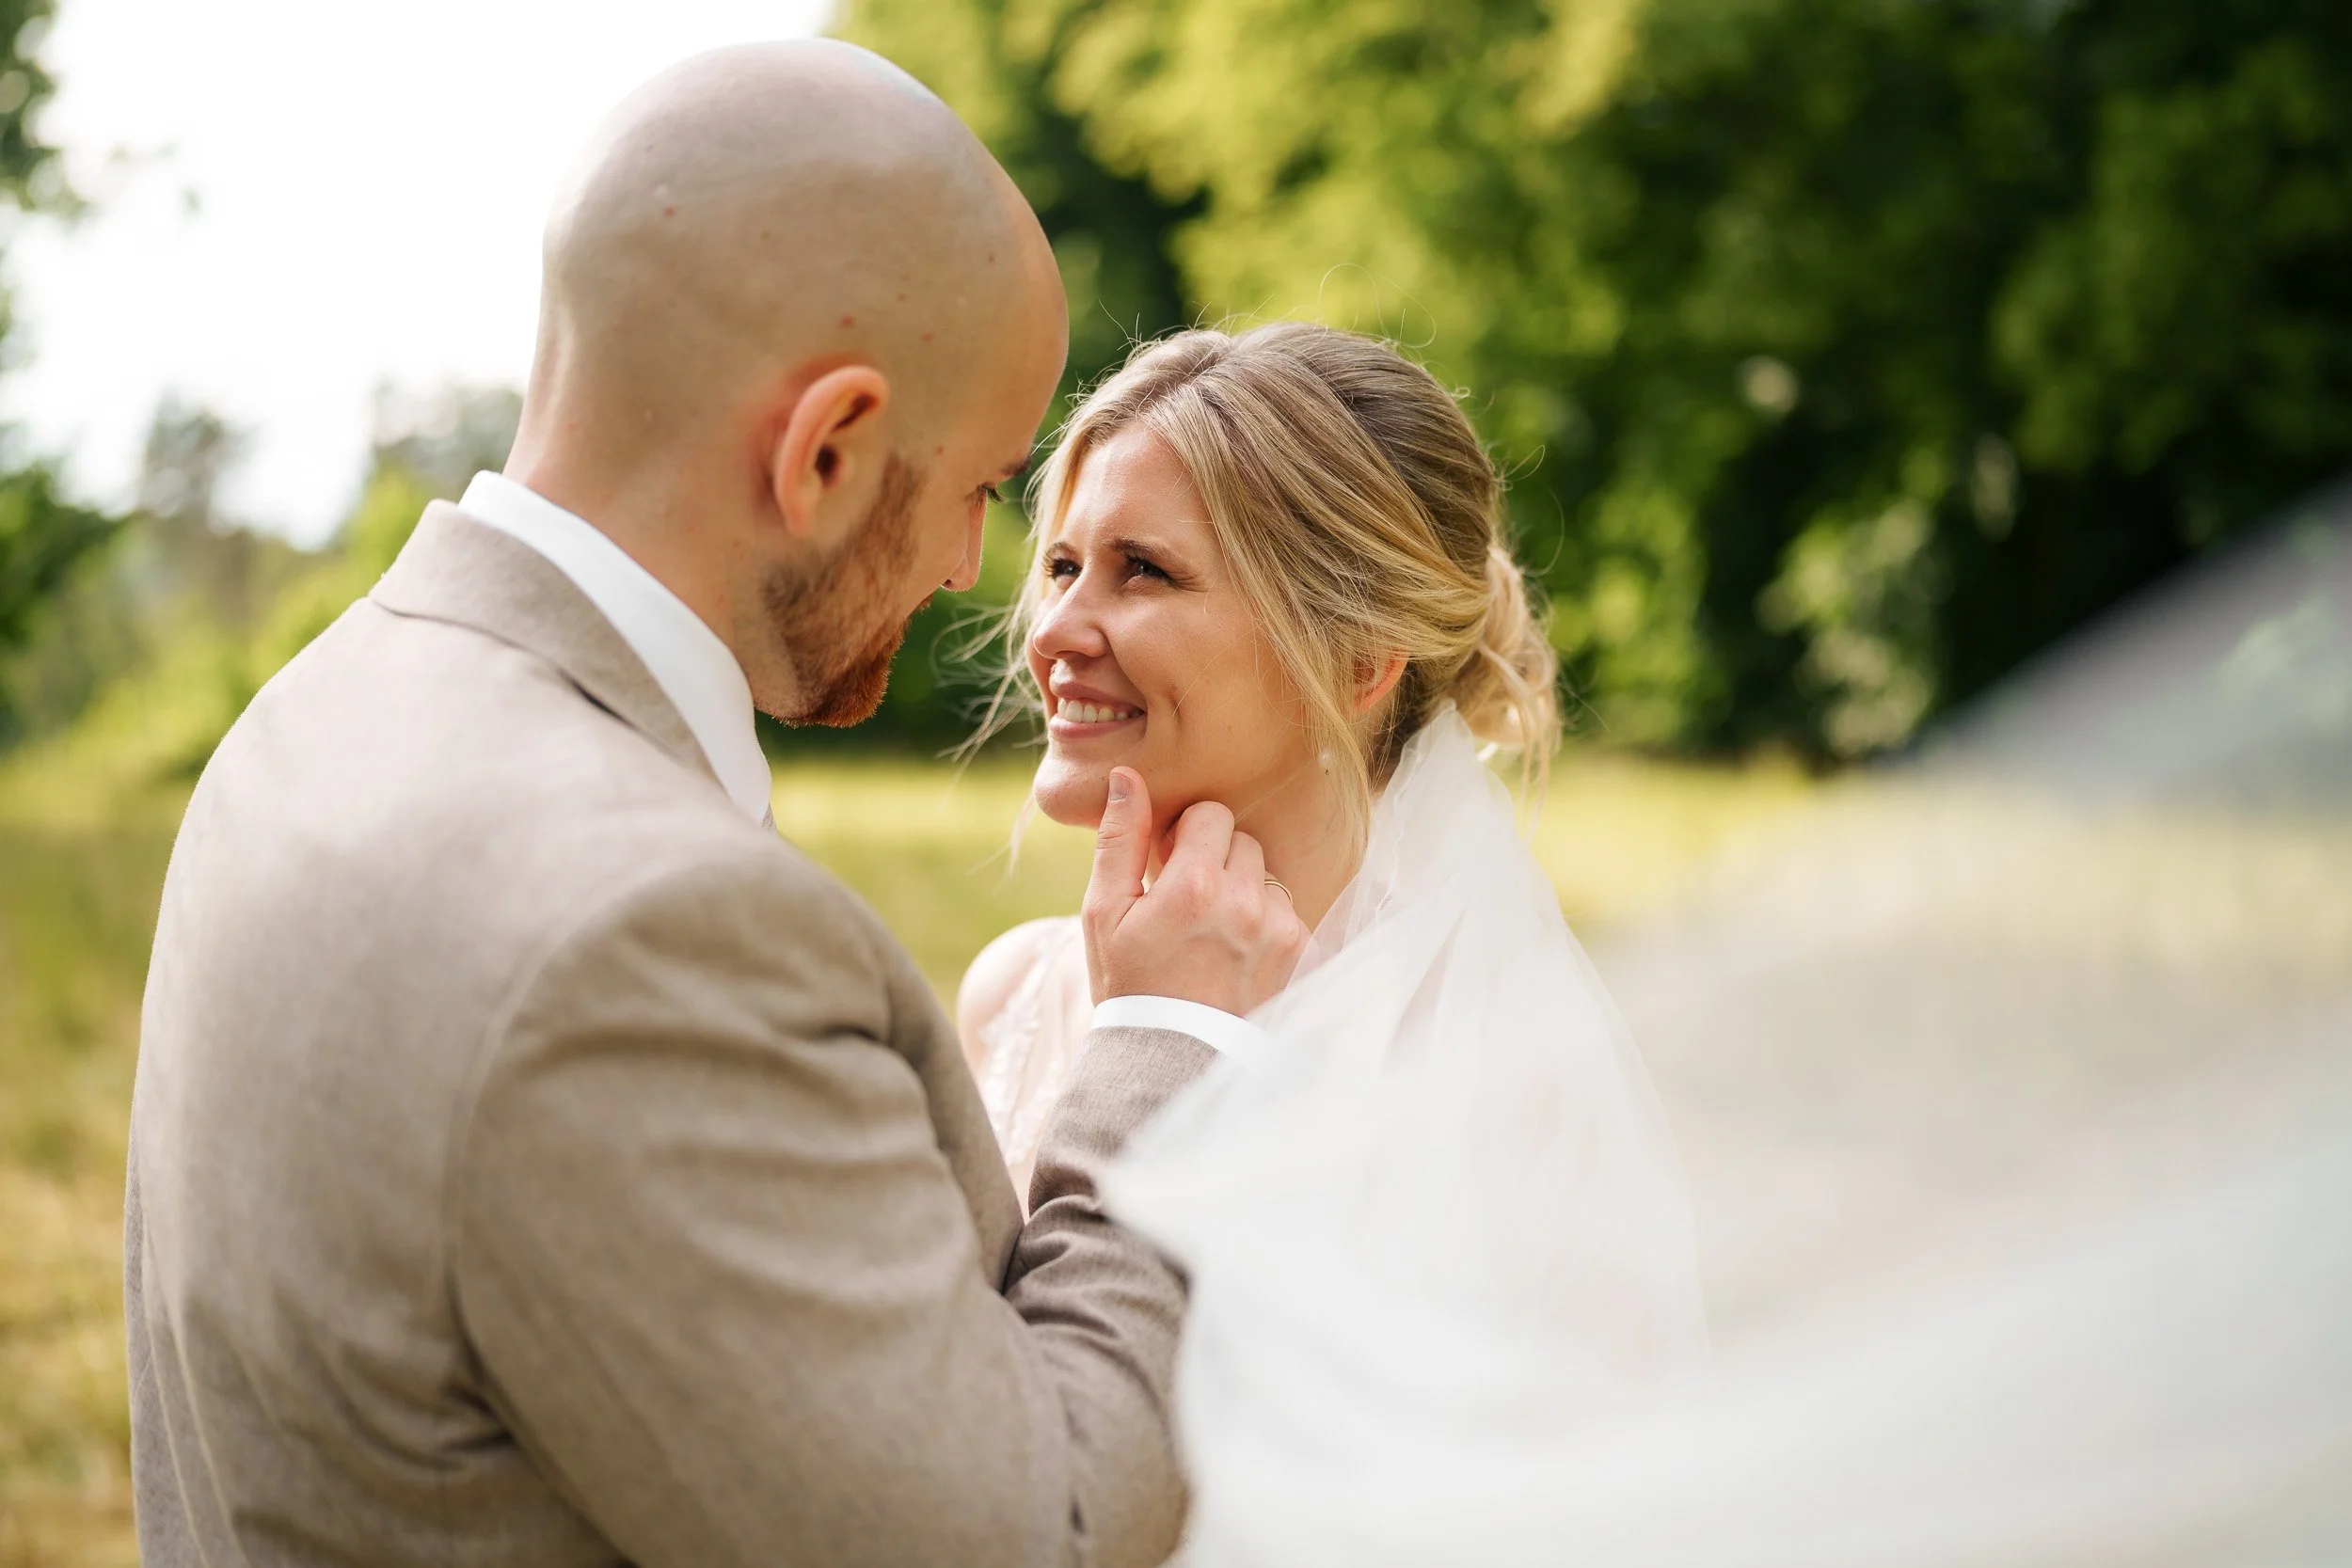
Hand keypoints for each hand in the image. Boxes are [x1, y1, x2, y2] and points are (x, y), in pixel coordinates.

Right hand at [1083, 767, 1309, 1014]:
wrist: (1170, 1060)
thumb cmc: (1129, 984)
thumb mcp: (1102, 914)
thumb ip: (1119, 839)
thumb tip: (1126, 776)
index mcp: (1193, 885)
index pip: (1211, 814)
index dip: (1185, 836)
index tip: (1167, 867)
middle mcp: (1244, 901)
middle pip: (1241, 838)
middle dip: (1213, 859)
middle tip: (1186, 902)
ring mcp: (1277, 927)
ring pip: (1264, 871)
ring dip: (1240, 888)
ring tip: (1210, 931)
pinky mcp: (1297, 950)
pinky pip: (1284, 906)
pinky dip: (1261, 918)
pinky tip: (1233, 951)